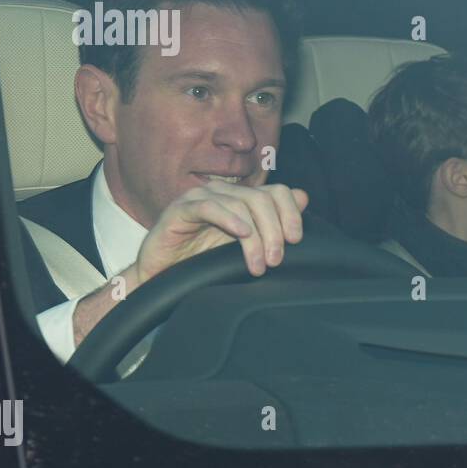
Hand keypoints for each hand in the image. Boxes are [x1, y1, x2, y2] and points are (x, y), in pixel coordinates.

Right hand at [132, 180, 309, 286]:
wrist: (163, 276)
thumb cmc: (202, 260)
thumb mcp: (245, 245)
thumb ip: (273, 223)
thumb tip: (303, 197)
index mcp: (241, 199)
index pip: (276, 192)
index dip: (290, 212)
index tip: (295, 240)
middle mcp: (223, 193)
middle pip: (261, 199)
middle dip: (274, 230)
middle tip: (276, 260)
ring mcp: (200, 198)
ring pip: (240, 205)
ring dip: (255, 237)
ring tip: (257, 264)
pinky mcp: (180, 209)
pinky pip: (209, 207)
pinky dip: (229, 219)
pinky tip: (241, 234)